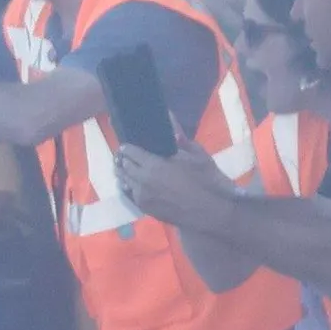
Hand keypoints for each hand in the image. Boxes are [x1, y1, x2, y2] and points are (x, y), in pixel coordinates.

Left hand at [112, 141, 231, 226]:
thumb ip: (180, 138)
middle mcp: (143, 180)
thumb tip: (170, 117)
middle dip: (123, 159)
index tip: (125, 145)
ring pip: (124, 181)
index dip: (126, 147)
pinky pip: (130, 194)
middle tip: (123, 155)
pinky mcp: (145, 208)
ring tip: (123, 167)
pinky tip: (129, 183)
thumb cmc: (205, 182)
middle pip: (125, 166)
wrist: (207, 213)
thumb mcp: (197, 156)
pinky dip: (127, 186)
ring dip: (123, 173)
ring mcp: (142, 196)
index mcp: (154, 165)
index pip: (131, 152)